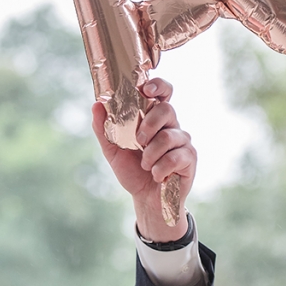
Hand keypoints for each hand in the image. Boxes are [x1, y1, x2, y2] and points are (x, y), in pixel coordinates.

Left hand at [91, 78, 196, 242]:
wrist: (146, 199)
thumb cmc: (133, 171)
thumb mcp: (112, 150)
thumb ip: (104, 128)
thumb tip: (96, 104)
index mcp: (153, 118)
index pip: (162, 93)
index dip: (158, 85)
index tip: (146, 89)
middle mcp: (171, 125)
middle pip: (167, 109)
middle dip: (149, 124)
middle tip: (138, 141)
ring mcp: (182, 141)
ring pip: (169, 136)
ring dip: (151, 154)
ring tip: (145, 166)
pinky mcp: (189, 158)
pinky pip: (176, 156)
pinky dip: (161, 168)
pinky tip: (157, 175)